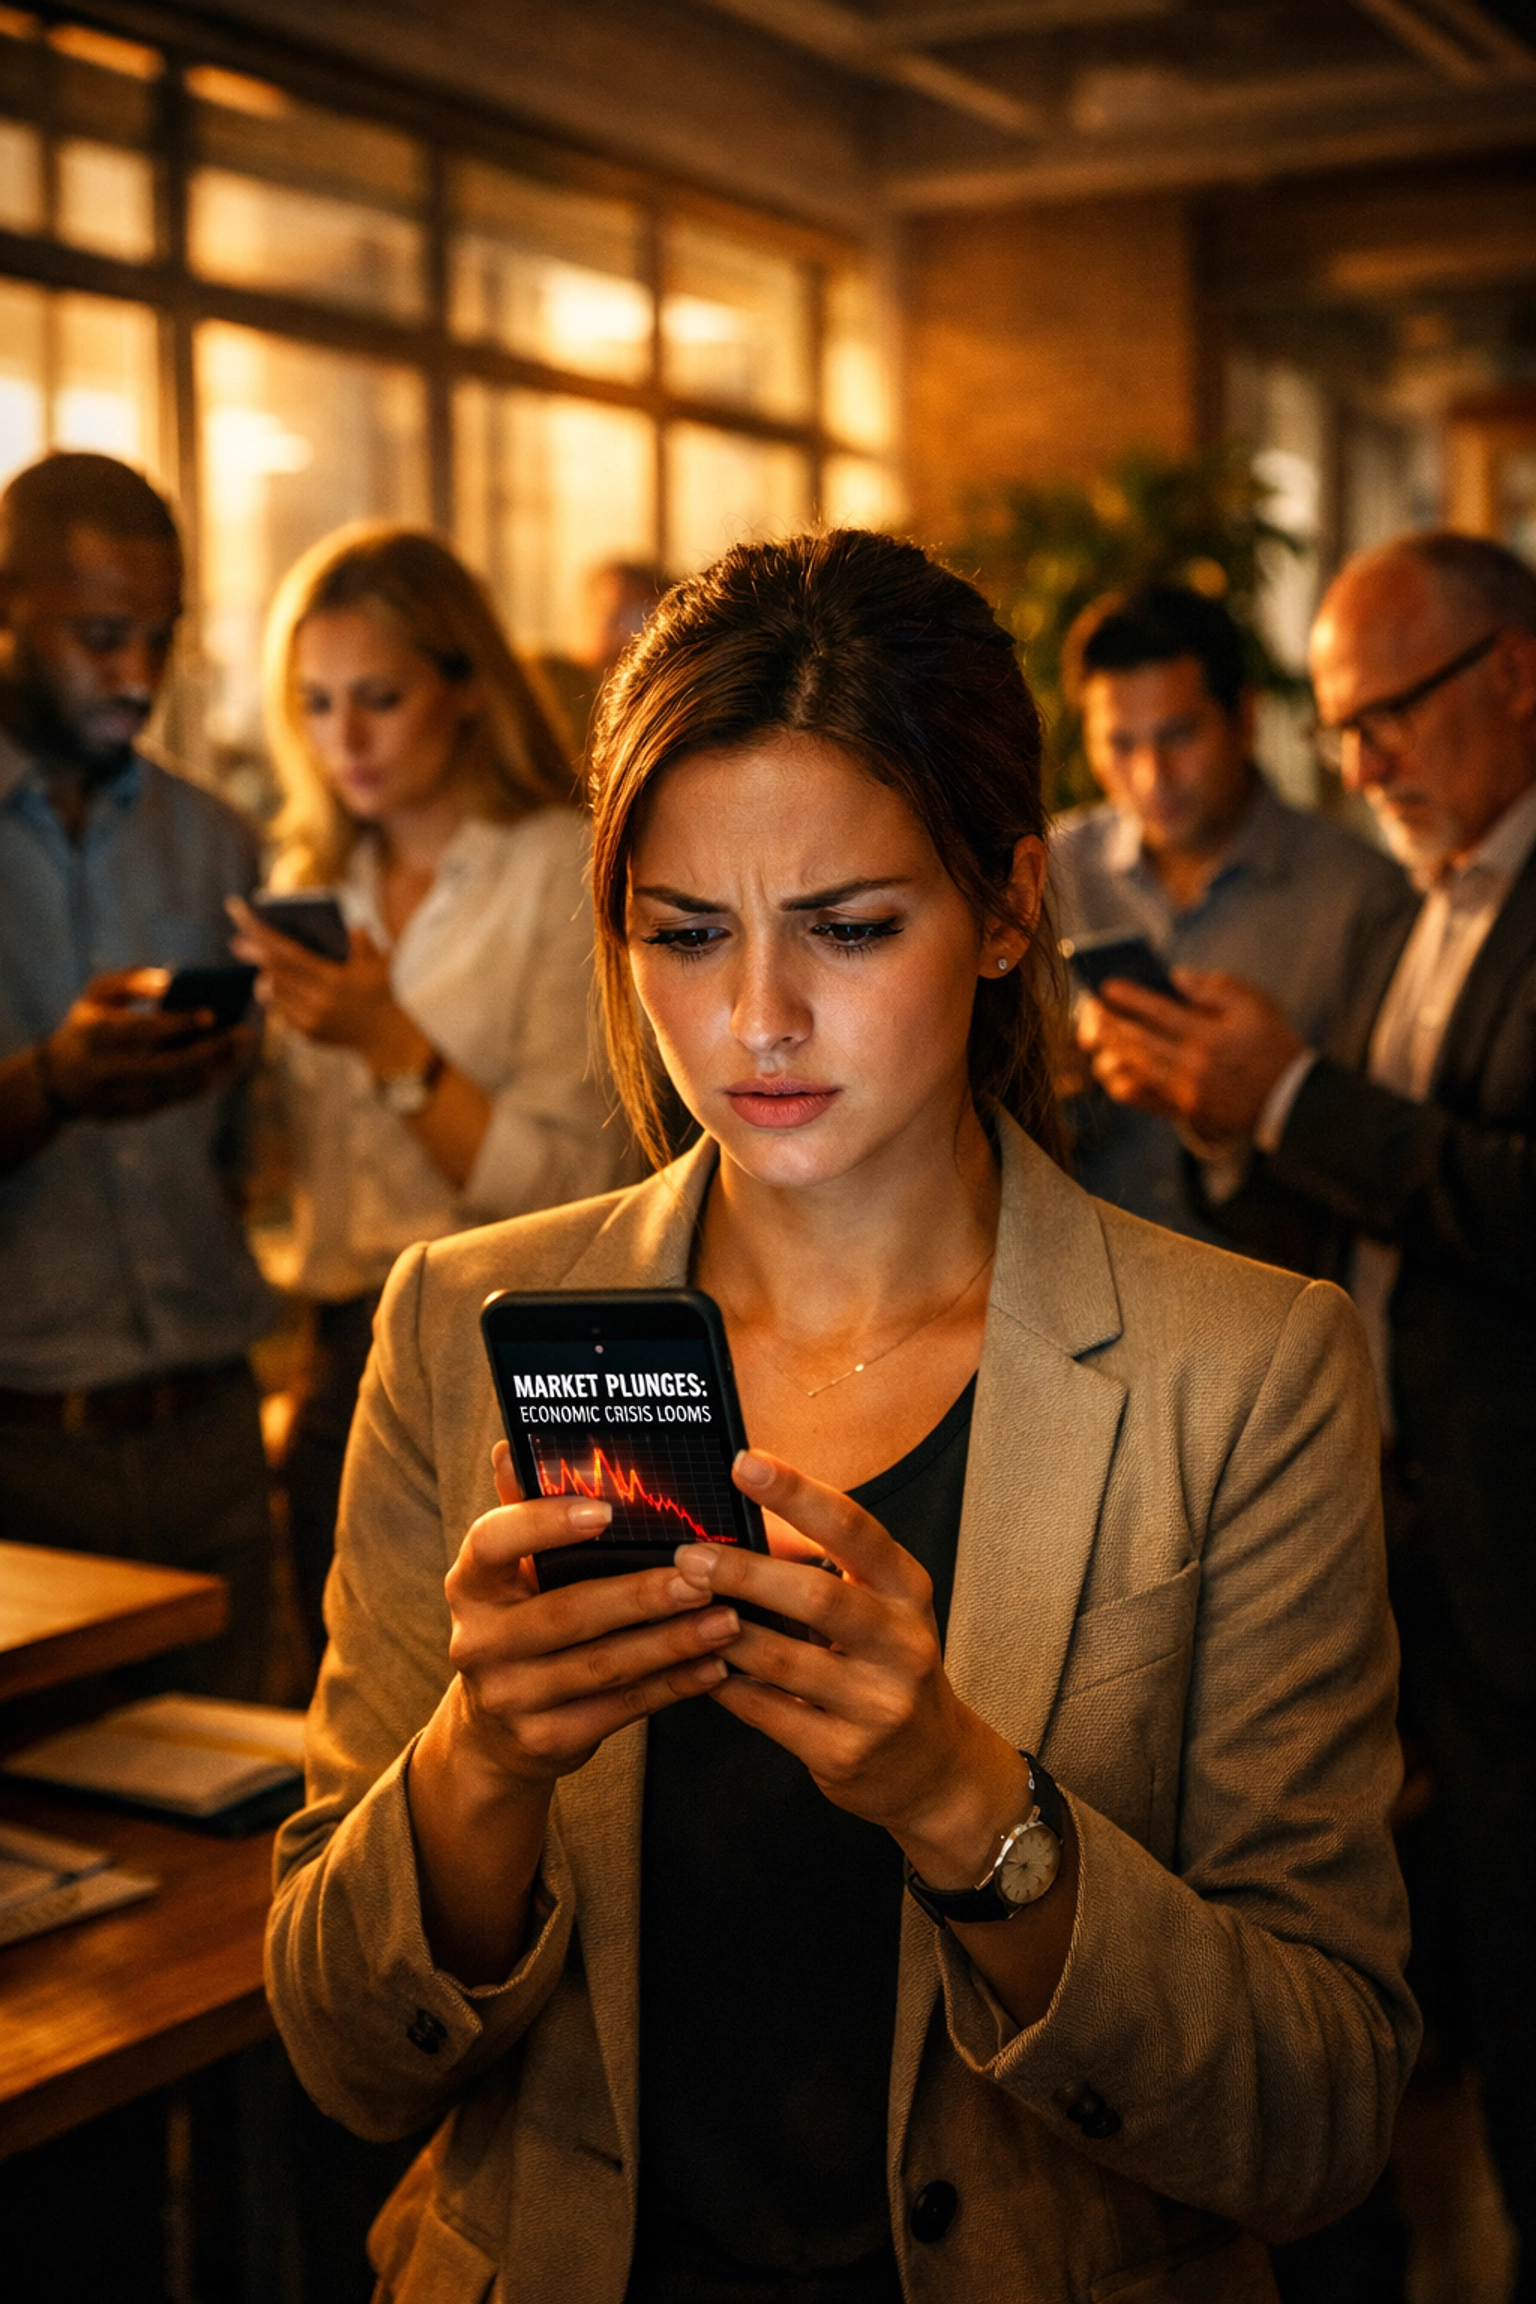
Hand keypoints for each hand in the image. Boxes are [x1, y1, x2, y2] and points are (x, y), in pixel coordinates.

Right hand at [42, 968, 252, 1120]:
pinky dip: (205, 1083)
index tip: (212, 1013)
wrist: (60, 1080)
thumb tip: (170, 981)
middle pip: (165, 1067)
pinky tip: (226, 1066)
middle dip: (208, 1051)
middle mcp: (105, 1071)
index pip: (140, 1032)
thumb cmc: (88, 1025)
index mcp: (93, 1036)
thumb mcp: (96, 994)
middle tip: (241, 1033)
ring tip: (241, 1049)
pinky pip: (177, 1100)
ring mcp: (119, 1097)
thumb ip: (129, 981)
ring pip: (176, 1088)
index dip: (177, 1024)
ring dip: (215, 1070)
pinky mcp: (133, 1114)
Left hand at [227, 897, 420, 1071]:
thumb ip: (364, 944)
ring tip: (257, 960)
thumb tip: (351, 926)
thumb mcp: (380, 965)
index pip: (290, 956)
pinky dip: (277, 994)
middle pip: (276, 974)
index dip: (266, 938)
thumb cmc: (385, 994)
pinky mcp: (308, 1034)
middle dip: (255, 955)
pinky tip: (274, 983)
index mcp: (335, 981)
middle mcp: (318, 1003)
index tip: (247, 925)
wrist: (390, 1039)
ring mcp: (311, 1021)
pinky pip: (283, 1010)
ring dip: (264, 975)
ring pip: (274, 994)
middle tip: (238, 941)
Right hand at [442, 1442, 743, 1790]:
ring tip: (726, 1620)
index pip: (493, 1542)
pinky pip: (618, 1712)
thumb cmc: (523, 1620)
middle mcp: (477, 1641)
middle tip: (701, 1576)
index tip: (606, 1510)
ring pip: (601, 1667)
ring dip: (670, 1643)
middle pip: (565, 1614)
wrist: (496, 1730)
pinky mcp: (543, 1741)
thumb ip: (524, 1511)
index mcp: (470, 1583)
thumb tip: (514, 1445)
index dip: (545, 1524)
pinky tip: (712, 1667)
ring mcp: (508, 1697)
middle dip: (639, 1595)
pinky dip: (670, 1687)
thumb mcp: (514, 1571)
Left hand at [672, 1451, 1029, 1885]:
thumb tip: (744, 1519)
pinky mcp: (845, 1754)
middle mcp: (902, 1644)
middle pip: (818, 1596)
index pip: (855, 1529)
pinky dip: (728, 1687)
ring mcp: (877, 1704)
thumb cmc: (890, 1666)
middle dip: (745, 1573)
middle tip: (689, 1555)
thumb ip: (824, 1565)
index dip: (798, 1493)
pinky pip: (769, 1713)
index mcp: (907, 1592)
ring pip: (784, 1661)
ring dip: (723, 1632)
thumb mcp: (879, 1607)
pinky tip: (700, 1668)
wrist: (932, 1767)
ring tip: (680, 1608)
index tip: (746, 1463)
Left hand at [1075, 968, 1302, 1142]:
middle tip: (1089, 1009)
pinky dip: (1118, 1079)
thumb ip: (1215, 987)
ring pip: (1130, 1072)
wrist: (1288, 1098)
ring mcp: (1184, 1092)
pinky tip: (1110, 1063)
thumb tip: (1174, 977)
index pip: (1160, 1013)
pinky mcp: (1180, 1110)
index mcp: (1212, 1037)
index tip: (1105, 985)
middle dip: (1106, 1024)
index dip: (1129, 998)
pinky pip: (1137, 1097)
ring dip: (1107, 1052)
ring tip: (1095, 1035)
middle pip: (1135, 1043)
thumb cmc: (1270, 1042)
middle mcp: (1194, 1067)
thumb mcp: (1256, 1004)